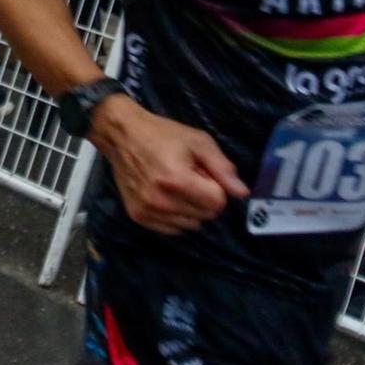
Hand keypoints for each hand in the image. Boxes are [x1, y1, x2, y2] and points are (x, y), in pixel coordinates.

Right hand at [91, 95, 248, 234]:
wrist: (123, 136)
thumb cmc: (163, 135)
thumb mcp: (198, 142)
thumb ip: (222, 168)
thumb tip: (242, 193)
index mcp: (177, 180)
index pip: (217, 203)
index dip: (216, 187)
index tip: (203, 172)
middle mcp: (161, 201)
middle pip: (206, 215)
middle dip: (204, 197)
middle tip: (189, 176)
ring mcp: (148, 212)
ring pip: (192, 225)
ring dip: (191, 209)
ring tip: (176, 185)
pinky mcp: (138, 217)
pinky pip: (173, 229)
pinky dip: (176, 216)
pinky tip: (166, 196)